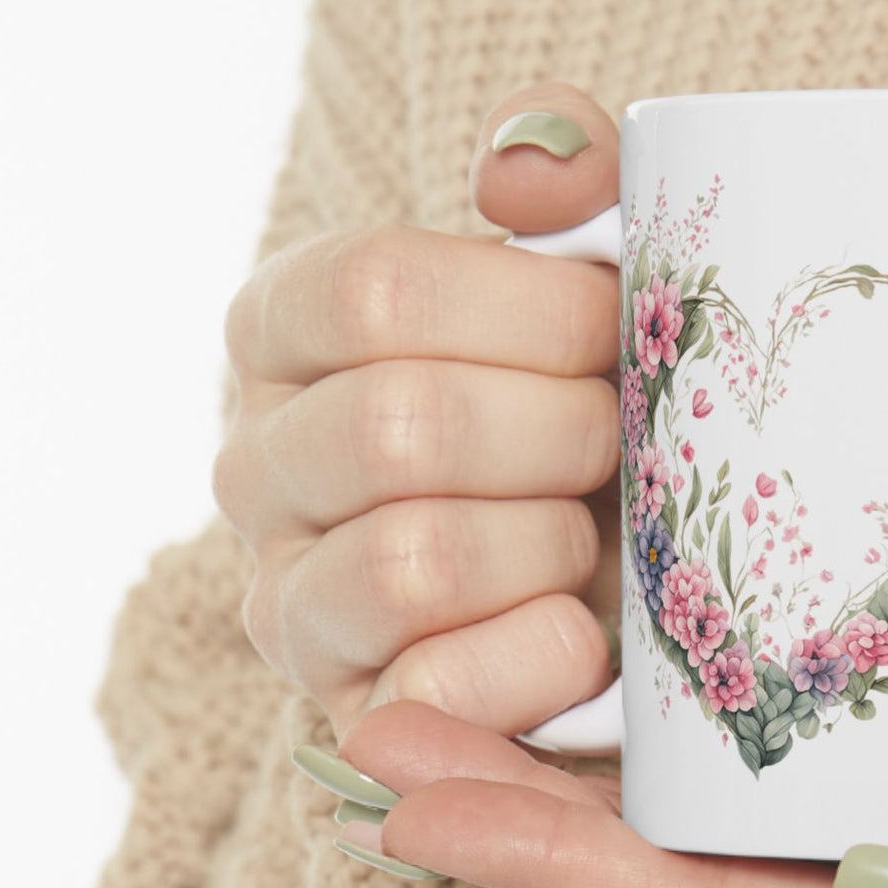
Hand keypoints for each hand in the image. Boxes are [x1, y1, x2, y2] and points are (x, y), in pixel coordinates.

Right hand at [214, 83, 626, 740]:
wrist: (631, 575)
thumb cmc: (597, 403)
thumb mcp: (592, 273)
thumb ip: (567, 177)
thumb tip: (524, 170)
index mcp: (288, 329)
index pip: (373, 290)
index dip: (531, 311)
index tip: (614, 329)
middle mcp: (256, 463)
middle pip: (400, 427)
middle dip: (563, 434)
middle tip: (624, 441)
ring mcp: (290, 601)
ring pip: (412, 560)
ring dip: (552, 544)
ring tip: (595, 536)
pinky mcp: (352, 716)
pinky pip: (438, 689)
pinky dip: (543, 656)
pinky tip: (587, 633)